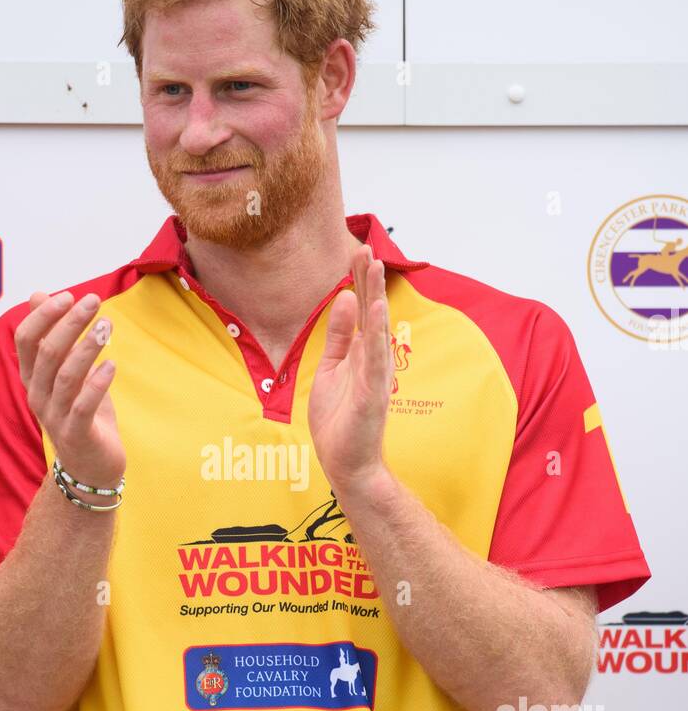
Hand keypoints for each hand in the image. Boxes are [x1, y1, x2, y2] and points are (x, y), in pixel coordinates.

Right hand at [14, 290, 125, 489]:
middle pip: (46, 353)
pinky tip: (111, 365)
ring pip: (65, 377)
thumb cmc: (81, 413)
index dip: (44, 315)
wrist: (90, 467)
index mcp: (32, 377)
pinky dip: (96, 384)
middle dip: (69, 323)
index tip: (70, 295)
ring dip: (86, 348)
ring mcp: (55, 417)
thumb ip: (53, 335)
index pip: (26, 340)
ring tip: (107, 326)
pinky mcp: (77, 435)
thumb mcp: (66, 370)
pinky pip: (83, 406)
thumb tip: (38, 294)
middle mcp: (38, 395)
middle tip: (94, 300)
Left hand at [308, 245, 391, 495]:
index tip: (356, 252)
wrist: (347, 464)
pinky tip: (376, 309)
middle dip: (368, 280)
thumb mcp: (332, 369)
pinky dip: (376, 334)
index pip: (361, 310)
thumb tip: (344, 299)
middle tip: (366, 247)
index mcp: (360, 353)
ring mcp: (375, 376)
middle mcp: (372, 360)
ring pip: (377, 329)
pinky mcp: (373, 393)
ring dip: (376, 297)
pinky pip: (375, 359)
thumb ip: (339, 337)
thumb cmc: (339, 421)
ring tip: (375, 266)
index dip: (359, 282)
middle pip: (371, 312)